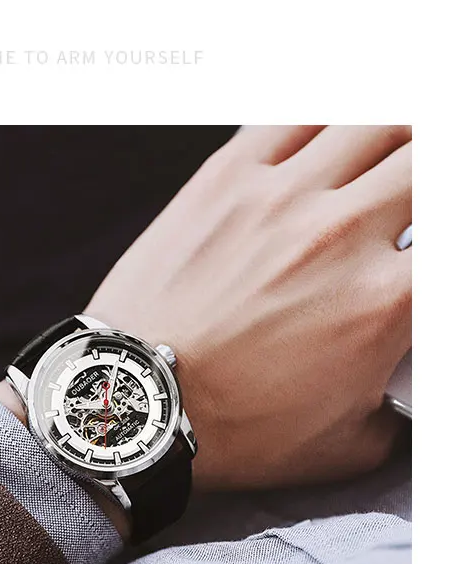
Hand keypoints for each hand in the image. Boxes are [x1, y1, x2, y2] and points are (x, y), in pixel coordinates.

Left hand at [85, 126, 410, 489]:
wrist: (139, 400)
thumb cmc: (232, 429)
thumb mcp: (344, 446)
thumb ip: (399, 410)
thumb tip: (407, 394)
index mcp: (385, 302)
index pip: (452, 236)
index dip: (444, 240)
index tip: (426, 252)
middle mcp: (341, 234)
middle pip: (427, 162)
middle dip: (430, 177)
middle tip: (415, 198)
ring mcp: (279, 198)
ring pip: (373, 122)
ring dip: (397, 135)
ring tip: (392, 155)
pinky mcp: (224, 180)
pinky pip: (294, 117)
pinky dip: (327, 119)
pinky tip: (332, 135)